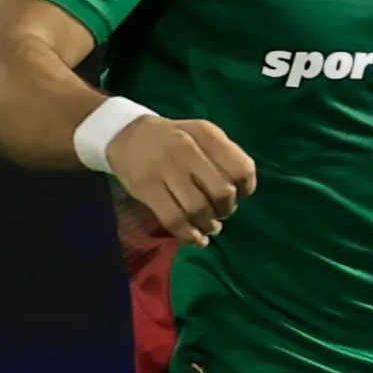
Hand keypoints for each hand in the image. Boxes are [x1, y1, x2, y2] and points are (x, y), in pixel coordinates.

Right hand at [111, 114, 257, 243]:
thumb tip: (242, 192)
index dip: (246, 189)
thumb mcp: (202, 135)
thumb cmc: (174, 139)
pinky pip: (173, 219)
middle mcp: (186, 148)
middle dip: (226, 210)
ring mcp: (164, 168)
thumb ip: (225, 156)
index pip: (241, 168)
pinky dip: (189, 235)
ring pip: (198, 208)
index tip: (239, 195)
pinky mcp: (145, 188)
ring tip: (209, 226)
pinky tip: (196, 239)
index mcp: (206, 134)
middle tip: (220, 212)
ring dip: (209, 225)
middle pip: (221, 192)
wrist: (125, 134)